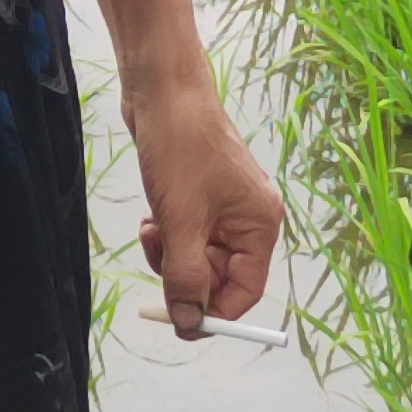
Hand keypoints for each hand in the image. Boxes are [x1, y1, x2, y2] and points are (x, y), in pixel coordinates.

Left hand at [128, 90, 283, 336]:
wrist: (161, 89)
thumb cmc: (180, 147)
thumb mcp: (182, 220)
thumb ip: (187, 275)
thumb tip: (190, 322)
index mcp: (260, 224)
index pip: (245, 290)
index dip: (214, 312)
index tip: (180, 322)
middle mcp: (248, 219)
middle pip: (219, 277)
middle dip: (184, 275)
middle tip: (157, 253)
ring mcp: (223, 207)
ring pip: (198, 259)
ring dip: (170, 254)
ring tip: (152, 227)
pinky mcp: (199, 197)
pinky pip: (186, 236)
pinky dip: (167, 235)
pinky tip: (152, 216)